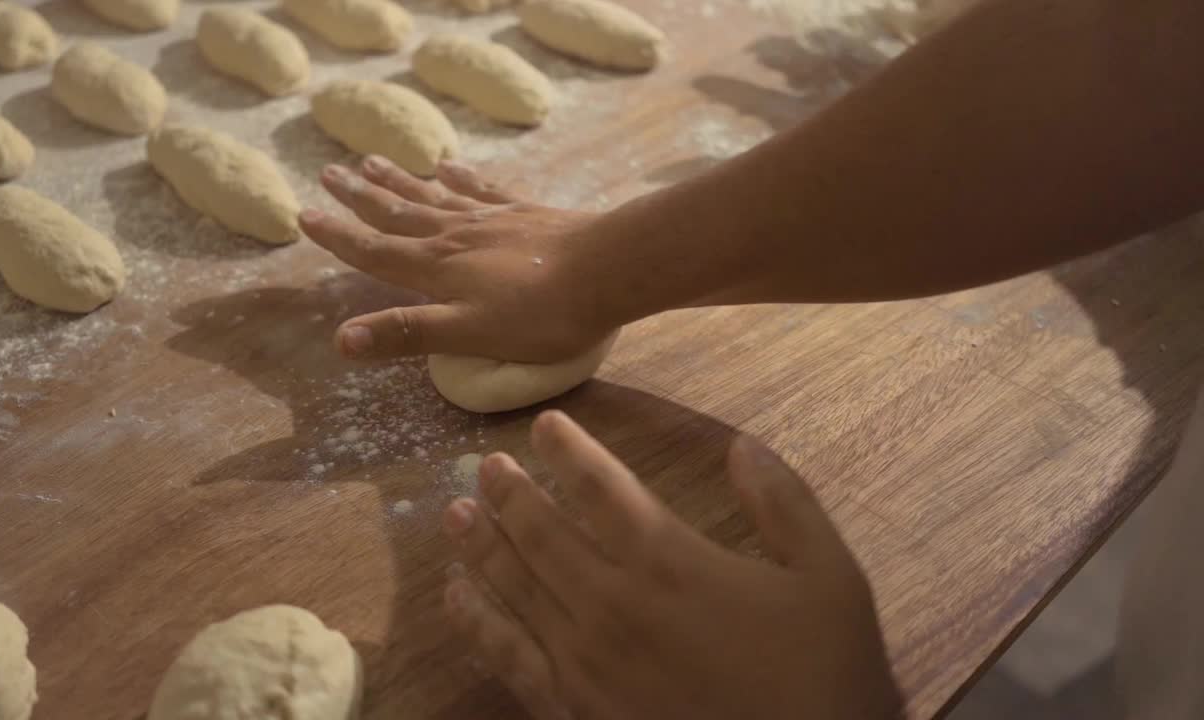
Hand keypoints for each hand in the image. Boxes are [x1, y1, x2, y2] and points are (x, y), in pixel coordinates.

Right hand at [298, 156, 619, 362]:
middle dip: (361, 198)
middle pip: (398, 213)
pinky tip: (450, 165)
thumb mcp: (467, 335)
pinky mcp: (525, 213)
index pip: (375, 252)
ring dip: (401, 181)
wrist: (609, 270)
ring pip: (434, 196)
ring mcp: (491, 220)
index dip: (339, 238)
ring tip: (373, 160)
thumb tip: (340, 340)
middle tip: (329, 172)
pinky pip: (482, 189)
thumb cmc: (540, 315)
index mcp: (437, 270)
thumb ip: (407, 334)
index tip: (305, 215)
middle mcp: (455, 237)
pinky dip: (461, 178)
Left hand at [441, 410, 903, 719]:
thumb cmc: (824, 674)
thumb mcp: (831, 577)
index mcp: (670, 561)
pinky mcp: (573, 709)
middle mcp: (612, 603)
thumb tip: (743, 446)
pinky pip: (510, 658)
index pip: (600, 488)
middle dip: (510, 492)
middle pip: (542, 532)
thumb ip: (785, 504)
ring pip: (515, 588)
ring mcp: (584, 661)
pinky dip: (477, 624)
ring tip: (454, 514)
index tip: (544, 424)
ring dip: (481, 546)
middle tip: (486, 465)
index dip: (568, 451)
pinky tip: (455, 599)